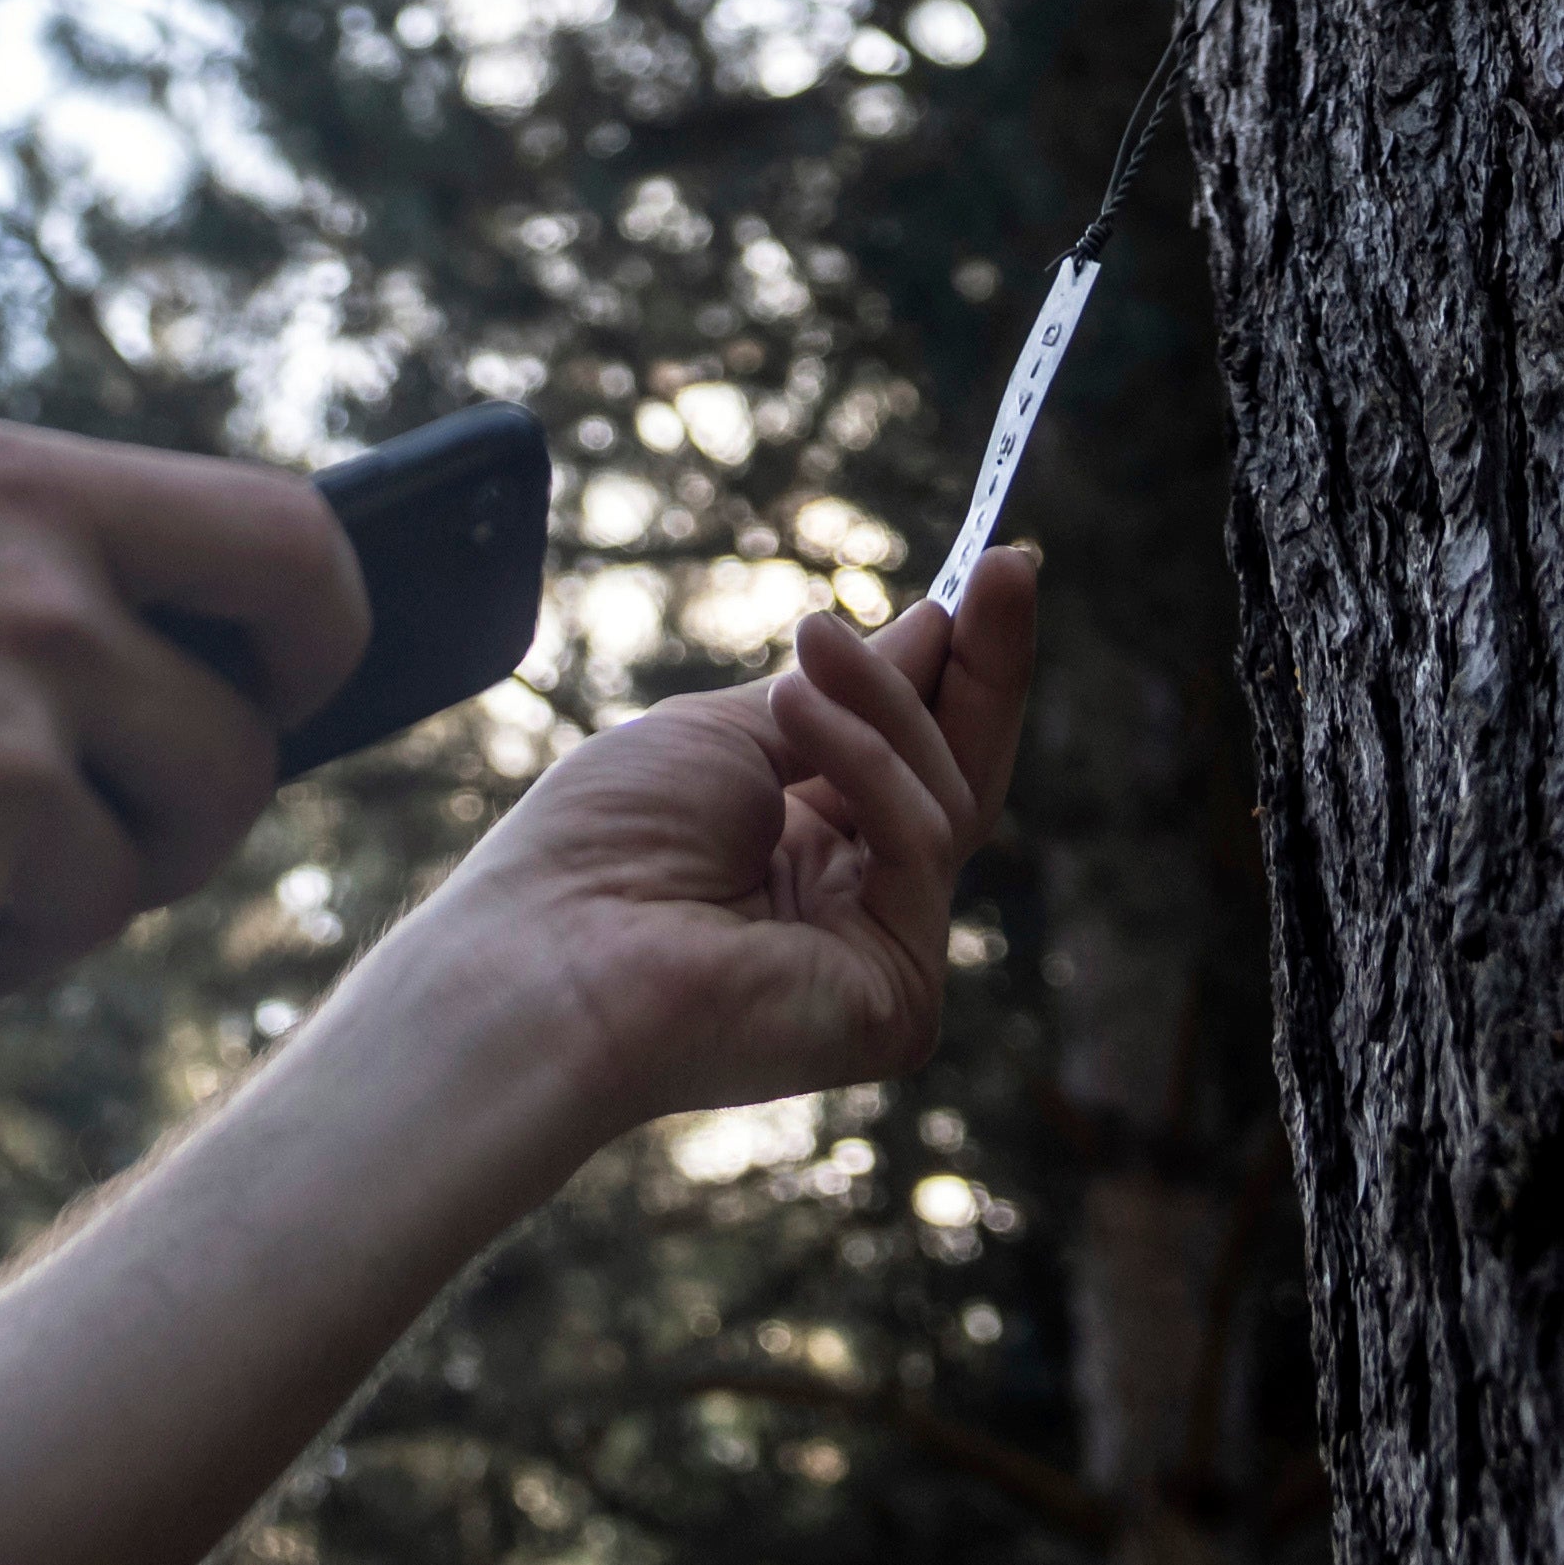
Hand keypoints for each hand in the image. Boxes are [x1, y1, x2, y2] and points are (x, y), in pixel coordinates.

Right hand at [0, 353, 370, 1020]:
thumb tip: (8, 461)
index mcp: (10, 480)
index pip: (278, 540)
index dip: (320, 630)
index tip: (284, 683)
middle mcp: (39, 602)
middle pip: (236, 752)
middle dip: (183, 819)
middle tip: (98, 842)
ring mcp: (2, 743)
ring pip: (125, 876)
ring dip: (41, 911)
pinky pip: (2, 954)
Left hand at [390, 548, 1042, 1140]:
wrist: (551, 950)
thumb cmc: (604, 842)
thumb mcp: (724, 732)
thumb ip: (839, 697)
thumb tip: (932, 627)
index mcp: (796, 847)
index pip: (903, 754)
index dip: (951, 667)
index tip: (989, 573)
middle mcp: (845, 904)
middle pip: (956, 778)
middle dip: (986, 668)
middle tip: (1013, 564)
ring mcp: (879, 956)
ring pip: (943, 797)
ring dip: (882, 701)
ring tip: (811, 641)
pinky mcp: (900, 1000)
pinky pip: (920, 843)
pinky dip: (869, 764)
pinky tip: (798, 710)